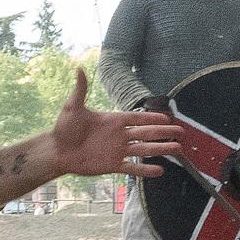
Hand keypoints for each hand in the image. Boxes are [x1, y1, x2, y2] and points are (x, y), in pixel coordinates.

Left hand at [50, 69, 183, 177]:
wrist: (57, 151)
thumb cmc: (64, 128)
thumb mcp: (73, 107)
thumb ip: (80, 90)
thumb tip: (78, 68)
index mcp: (113, 120)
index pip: (138, 118)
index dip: (152, 117)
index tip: (168, 117)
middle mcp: (119, 135)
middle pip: (146, 133)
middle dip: (164, 132)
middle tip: (182, 132)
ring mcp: (117, 151)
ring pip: (144, 150)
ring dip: (161, 149)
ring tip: (178, 149)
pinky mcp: (112, 165)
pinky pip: (132, 168)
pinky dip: (145, 170)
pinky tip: (160, 170)